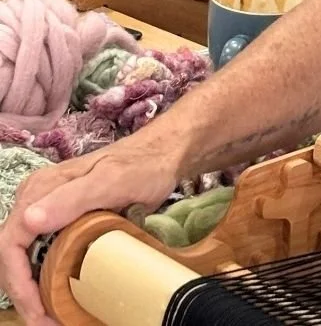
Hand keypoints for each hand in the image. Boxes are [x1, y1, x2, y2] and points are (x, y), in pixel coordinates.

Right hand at [0, 138, 179, 324]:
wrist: (162, 154)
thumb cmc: (141, 166)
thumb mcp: (110, 182)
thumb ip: (71, 199)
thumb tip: (28, 221)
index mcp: (40, 190)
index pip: (9, 244)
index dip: (18, 283)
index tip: (38, 311)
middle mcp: (37, 199)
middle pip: (12, 256)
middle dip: (23, 293)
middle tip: (46, 322)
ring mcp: (48, 208)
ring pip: (25, 257)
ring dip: (32, 290)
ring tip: (52, 316)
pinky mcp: (62, 218)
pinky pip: (41, 252)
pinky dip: (44, 278)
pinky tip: (60, 295)